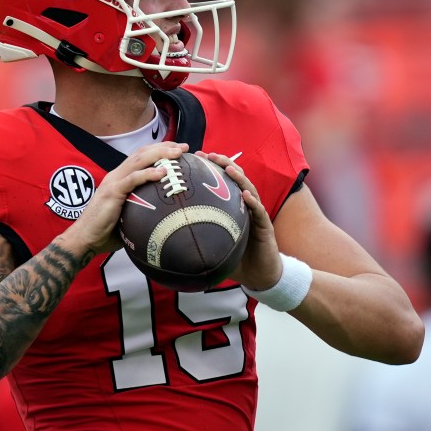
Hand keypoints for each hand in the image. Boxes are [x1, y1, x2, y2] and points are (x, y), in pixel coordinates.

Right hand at [68, 142, 189, 253]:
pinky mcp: (112, 192)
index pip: (142, 156)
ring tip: (177, 153)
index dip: (160, 150)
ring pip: (139, 160)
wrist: (85, 238)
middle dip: (165, 147)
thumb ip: (142, 209)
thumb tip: (165, 217)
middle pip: (143, 153)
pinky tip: (162, 173)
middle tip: (183, 147)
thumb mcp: (129, 215)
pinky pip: (132, 179)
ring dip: (160, 154)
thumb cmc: (106, 231)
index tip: (178, 150)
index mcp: (120, 177)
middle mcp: (117, 175)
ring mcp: (114, 181)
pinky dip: (148, 173)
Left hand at [197, 151, 282, 290]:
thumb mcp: (212, 244)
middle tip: (209, 155)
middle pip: (236, 178)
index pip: (222, 181)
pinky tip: (245, 195)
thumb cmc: (235, 258)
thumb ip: (195, 236)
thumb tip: (165, 236)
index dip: (211, 167)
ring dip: (239, 177)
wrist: (260, 275)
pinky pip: (259, 211)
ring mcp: (256, 213)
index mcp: (233, 206)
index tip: (196, 156)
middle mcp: (245, 205)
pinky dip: (253, 202)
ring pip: (249, 189)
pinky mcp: (265, 226)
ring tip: (228, 167)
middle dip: (224, 163)